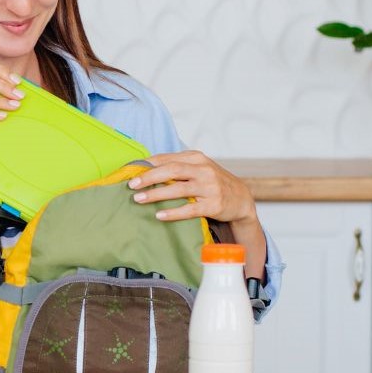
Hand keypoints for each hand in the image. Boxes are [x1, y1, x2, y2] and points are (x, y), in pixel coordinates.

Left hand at [129, 150, 265, 276]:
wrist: (241, 198)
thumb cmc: (212, 182)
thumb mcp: (197, 168)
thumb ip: (176, 166)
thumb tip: (145, 168)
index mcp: (196, 158)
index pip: (168, 158)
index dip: (148, 164)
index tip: (130, 170)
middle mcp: (204, 170)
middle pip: (172, 170)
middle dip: (150, 177)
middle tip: (132, 185)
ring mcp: (210, 187)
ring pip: (179, 189)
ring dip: (157, 194)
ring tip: (139, 199)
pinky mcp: (214, 205)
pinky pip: (190, 209)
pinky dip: (173, 212)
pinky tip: (159, 215)